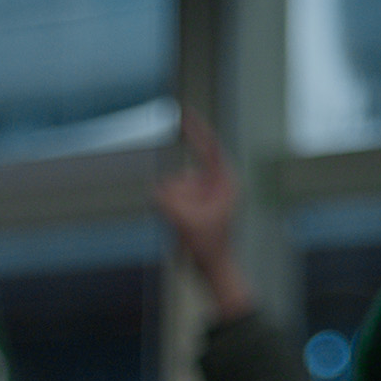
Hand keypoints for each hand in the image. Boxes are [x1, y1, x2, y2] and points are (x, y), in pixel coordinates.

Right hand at [154, 114, 255, 320]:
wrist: (212, 268)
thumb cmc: (209, 246)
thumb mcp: (187, 222)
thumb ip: (170, 201)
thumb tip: (156, 189)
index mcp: (224, 182)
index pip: (210, 148)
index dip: (196, 129)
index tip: (183, 112)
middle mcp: (212, 184)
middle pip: (181, 177)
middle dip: (174, 200)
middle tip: (183, 218)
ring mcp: (200, 194)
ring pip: (170, 189)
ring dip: (170, 210)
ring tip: (185, 231)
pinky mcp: (189, 203)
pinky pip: (167, 198)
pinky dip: (167, 212)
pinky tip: (179, 229)